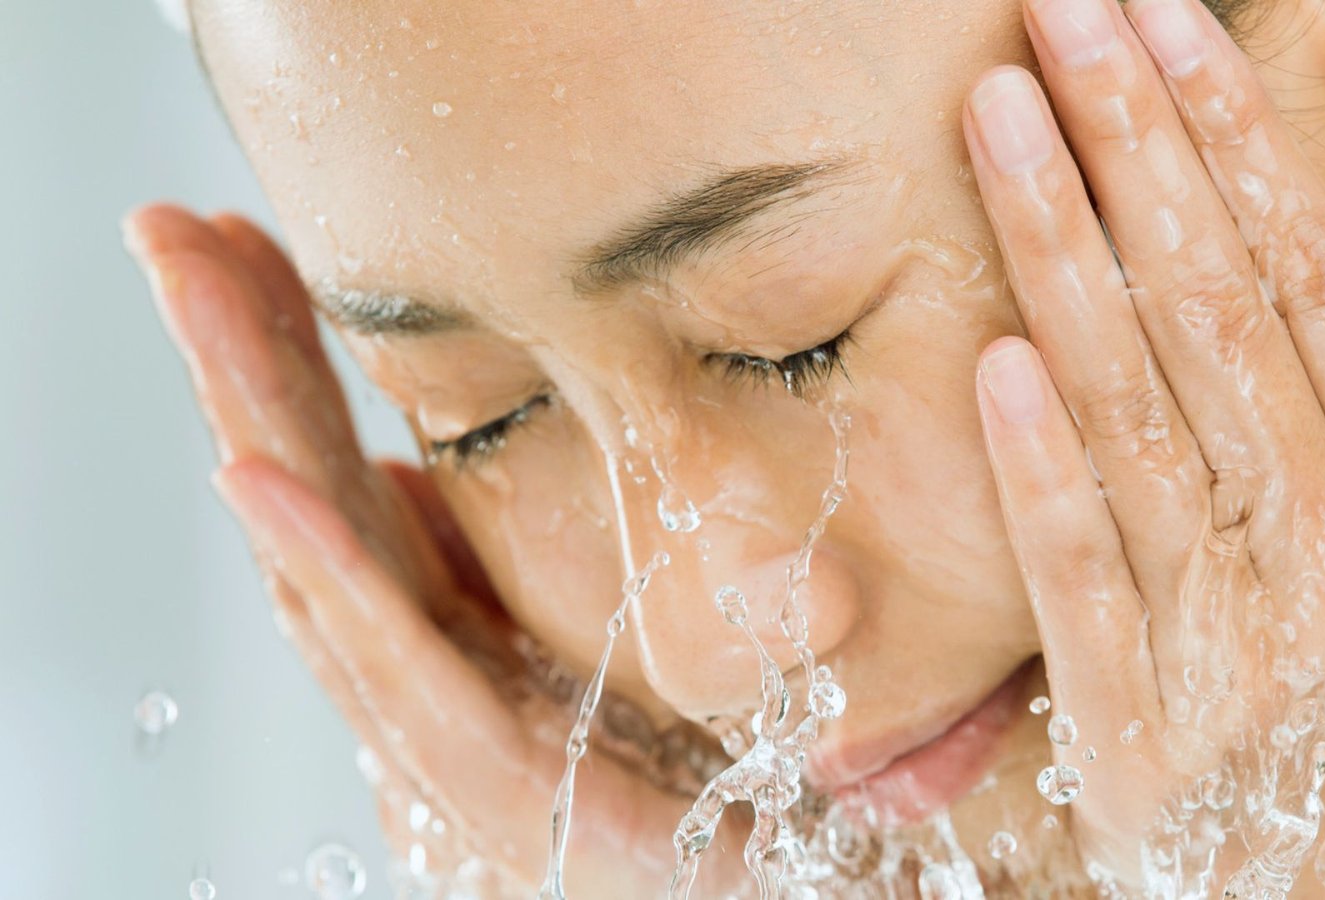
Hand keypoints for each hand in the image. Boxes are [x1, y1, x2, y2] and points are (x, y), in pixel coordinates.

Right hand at [121, 206, 731, 896]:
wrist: (796, 873)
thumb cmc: (709, 759)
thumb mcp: (602, 622)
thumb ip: (490, 561)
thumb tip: (396, 470)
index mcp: (454, 634)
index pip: (348, 476)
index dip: (288, 361)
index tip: (238, 238)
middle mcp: (434, 680)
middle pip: (315, 507)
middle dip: (241, 364)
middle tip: (171, 230)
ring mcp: (456, 742)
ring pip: (333, 570)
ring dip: (261, 428)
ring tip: (201, 305)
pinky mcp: (508, 794)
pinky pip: (408, 674)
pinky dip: (330, 572)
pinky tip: (263, 478)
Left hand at [962, 0, 1324, 894]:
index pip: (1317, 286)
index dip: (1240, 146)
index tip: (1174, 30)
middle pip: (1217, 314)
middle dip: (1136, 145)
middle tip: (1066, 13)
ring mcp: (1239, 641)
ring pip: (1138, 413)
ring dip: (1063, 250)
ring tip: (1004, 113)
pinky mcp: (1144, 723)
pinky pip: (1086, 574)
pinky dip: (1041, 463)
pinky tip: (997, 352)